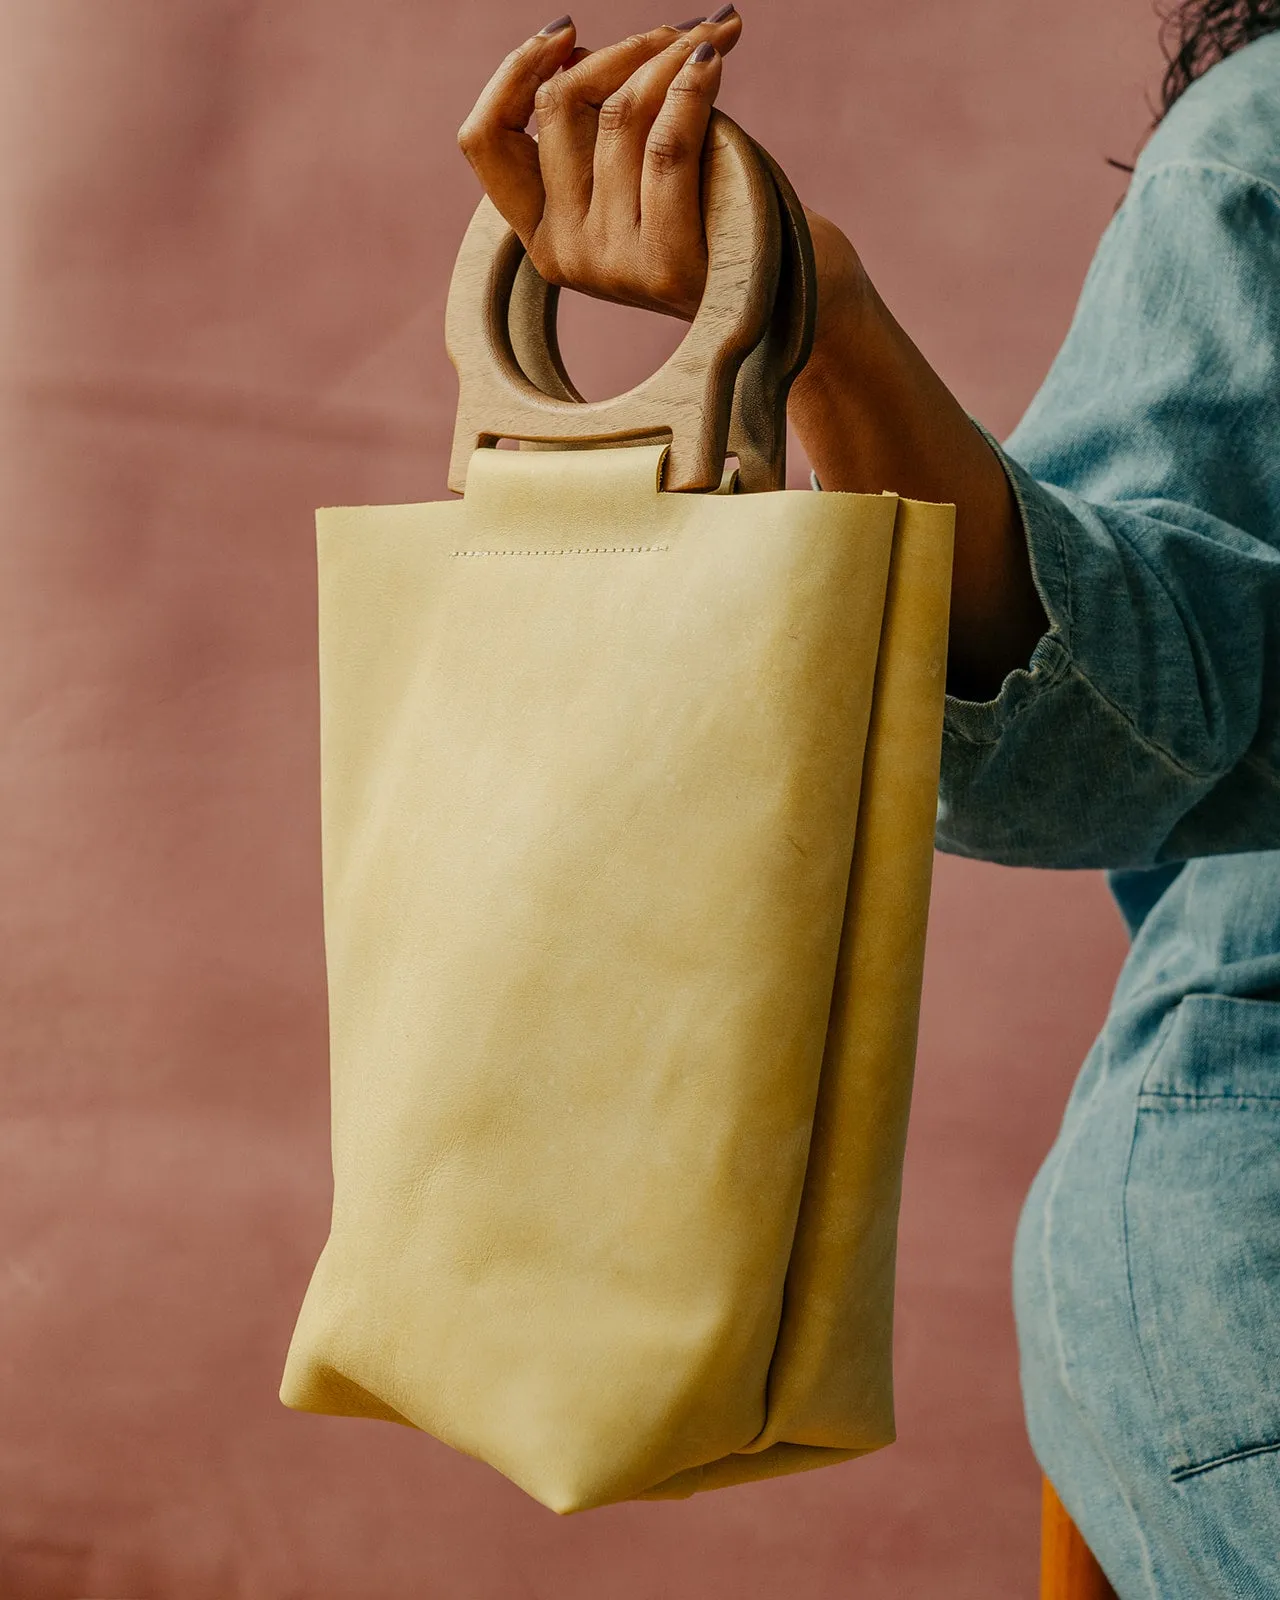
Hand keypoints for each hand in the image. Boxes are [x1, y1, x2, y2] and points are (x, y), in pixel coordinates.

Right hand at [457, 10, 746, 321]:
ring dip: (669, 58)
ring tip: (710, 41)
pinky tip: (712, 60)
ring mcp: (609, 264)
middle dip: (622, 50)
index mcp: (539, 235)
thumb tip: (569, 46)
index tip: (565, 32)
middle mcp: (563, 254)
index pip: (485, 141)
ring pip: (621, 116)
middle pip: (560, 108)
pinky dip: (691, 88)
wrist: (772, 290)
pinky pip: (668, 147)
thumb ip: (591, 123)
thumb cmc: (703, 216)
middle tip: (677, 32)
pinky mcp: (663, 265)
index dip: (514, 72)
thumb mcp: (629, 171)